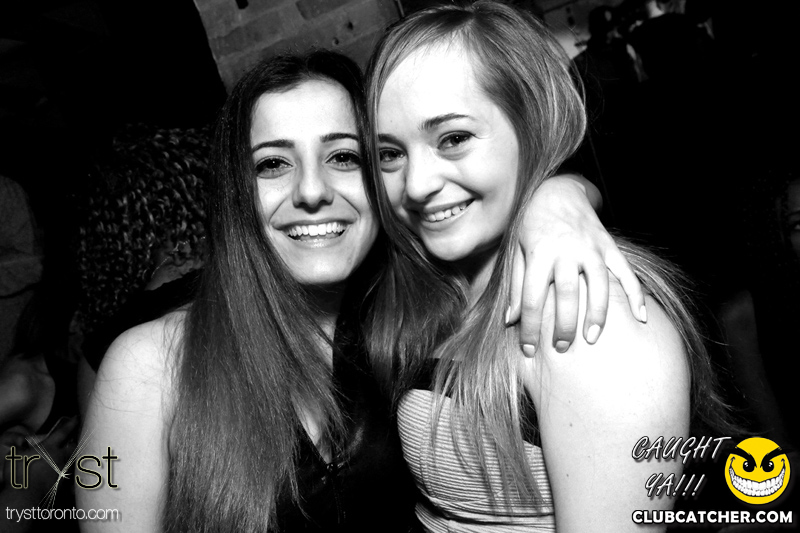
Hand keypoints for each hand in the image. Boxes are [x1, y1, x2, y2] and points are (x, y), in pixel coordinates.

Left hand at [508, 175, 645, 354]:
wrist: (558, 191)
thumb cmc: (533, 225)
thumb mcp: (517, 250)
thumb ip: (516, 285)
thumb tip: (511, 320)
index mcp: (539, 253)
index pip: (533, 298)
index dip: (529, 327)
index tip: (528, 350)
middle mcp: (566, 250)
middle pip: (566, 293)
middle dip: (564, 325)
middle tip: (562, 348)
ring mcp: (591, 247)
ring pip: (598, 284)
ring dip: (597, 314)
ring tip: (592, 339)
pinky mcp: (608, 245)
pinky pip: (625, 271)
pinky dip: (635, 294)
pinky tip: (641, 317)